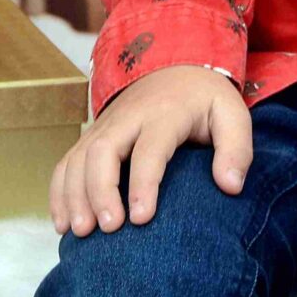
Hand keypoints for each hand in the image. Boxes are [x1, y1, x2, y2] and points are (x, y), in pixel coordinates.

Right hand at [48, 65, 250, 237]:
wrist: (176, 64)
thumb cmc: (205, 100)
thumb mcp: (233, 115)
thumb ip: (237, 149)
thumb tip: (231, 186)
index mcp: (166, 113)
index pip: (150, 148)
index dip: (143, 184)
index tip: (141, 219)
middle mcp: (129, 117)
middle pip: (103, 150)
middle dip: (99, 191)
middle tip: (107, 228)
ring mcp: (105, 125)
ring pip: (78, 156)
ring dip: (74, 195)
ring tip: (80, 232)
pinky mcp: (92, 134)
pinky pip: (66, 161)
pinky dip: (59, 191)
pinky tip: (62, 223)